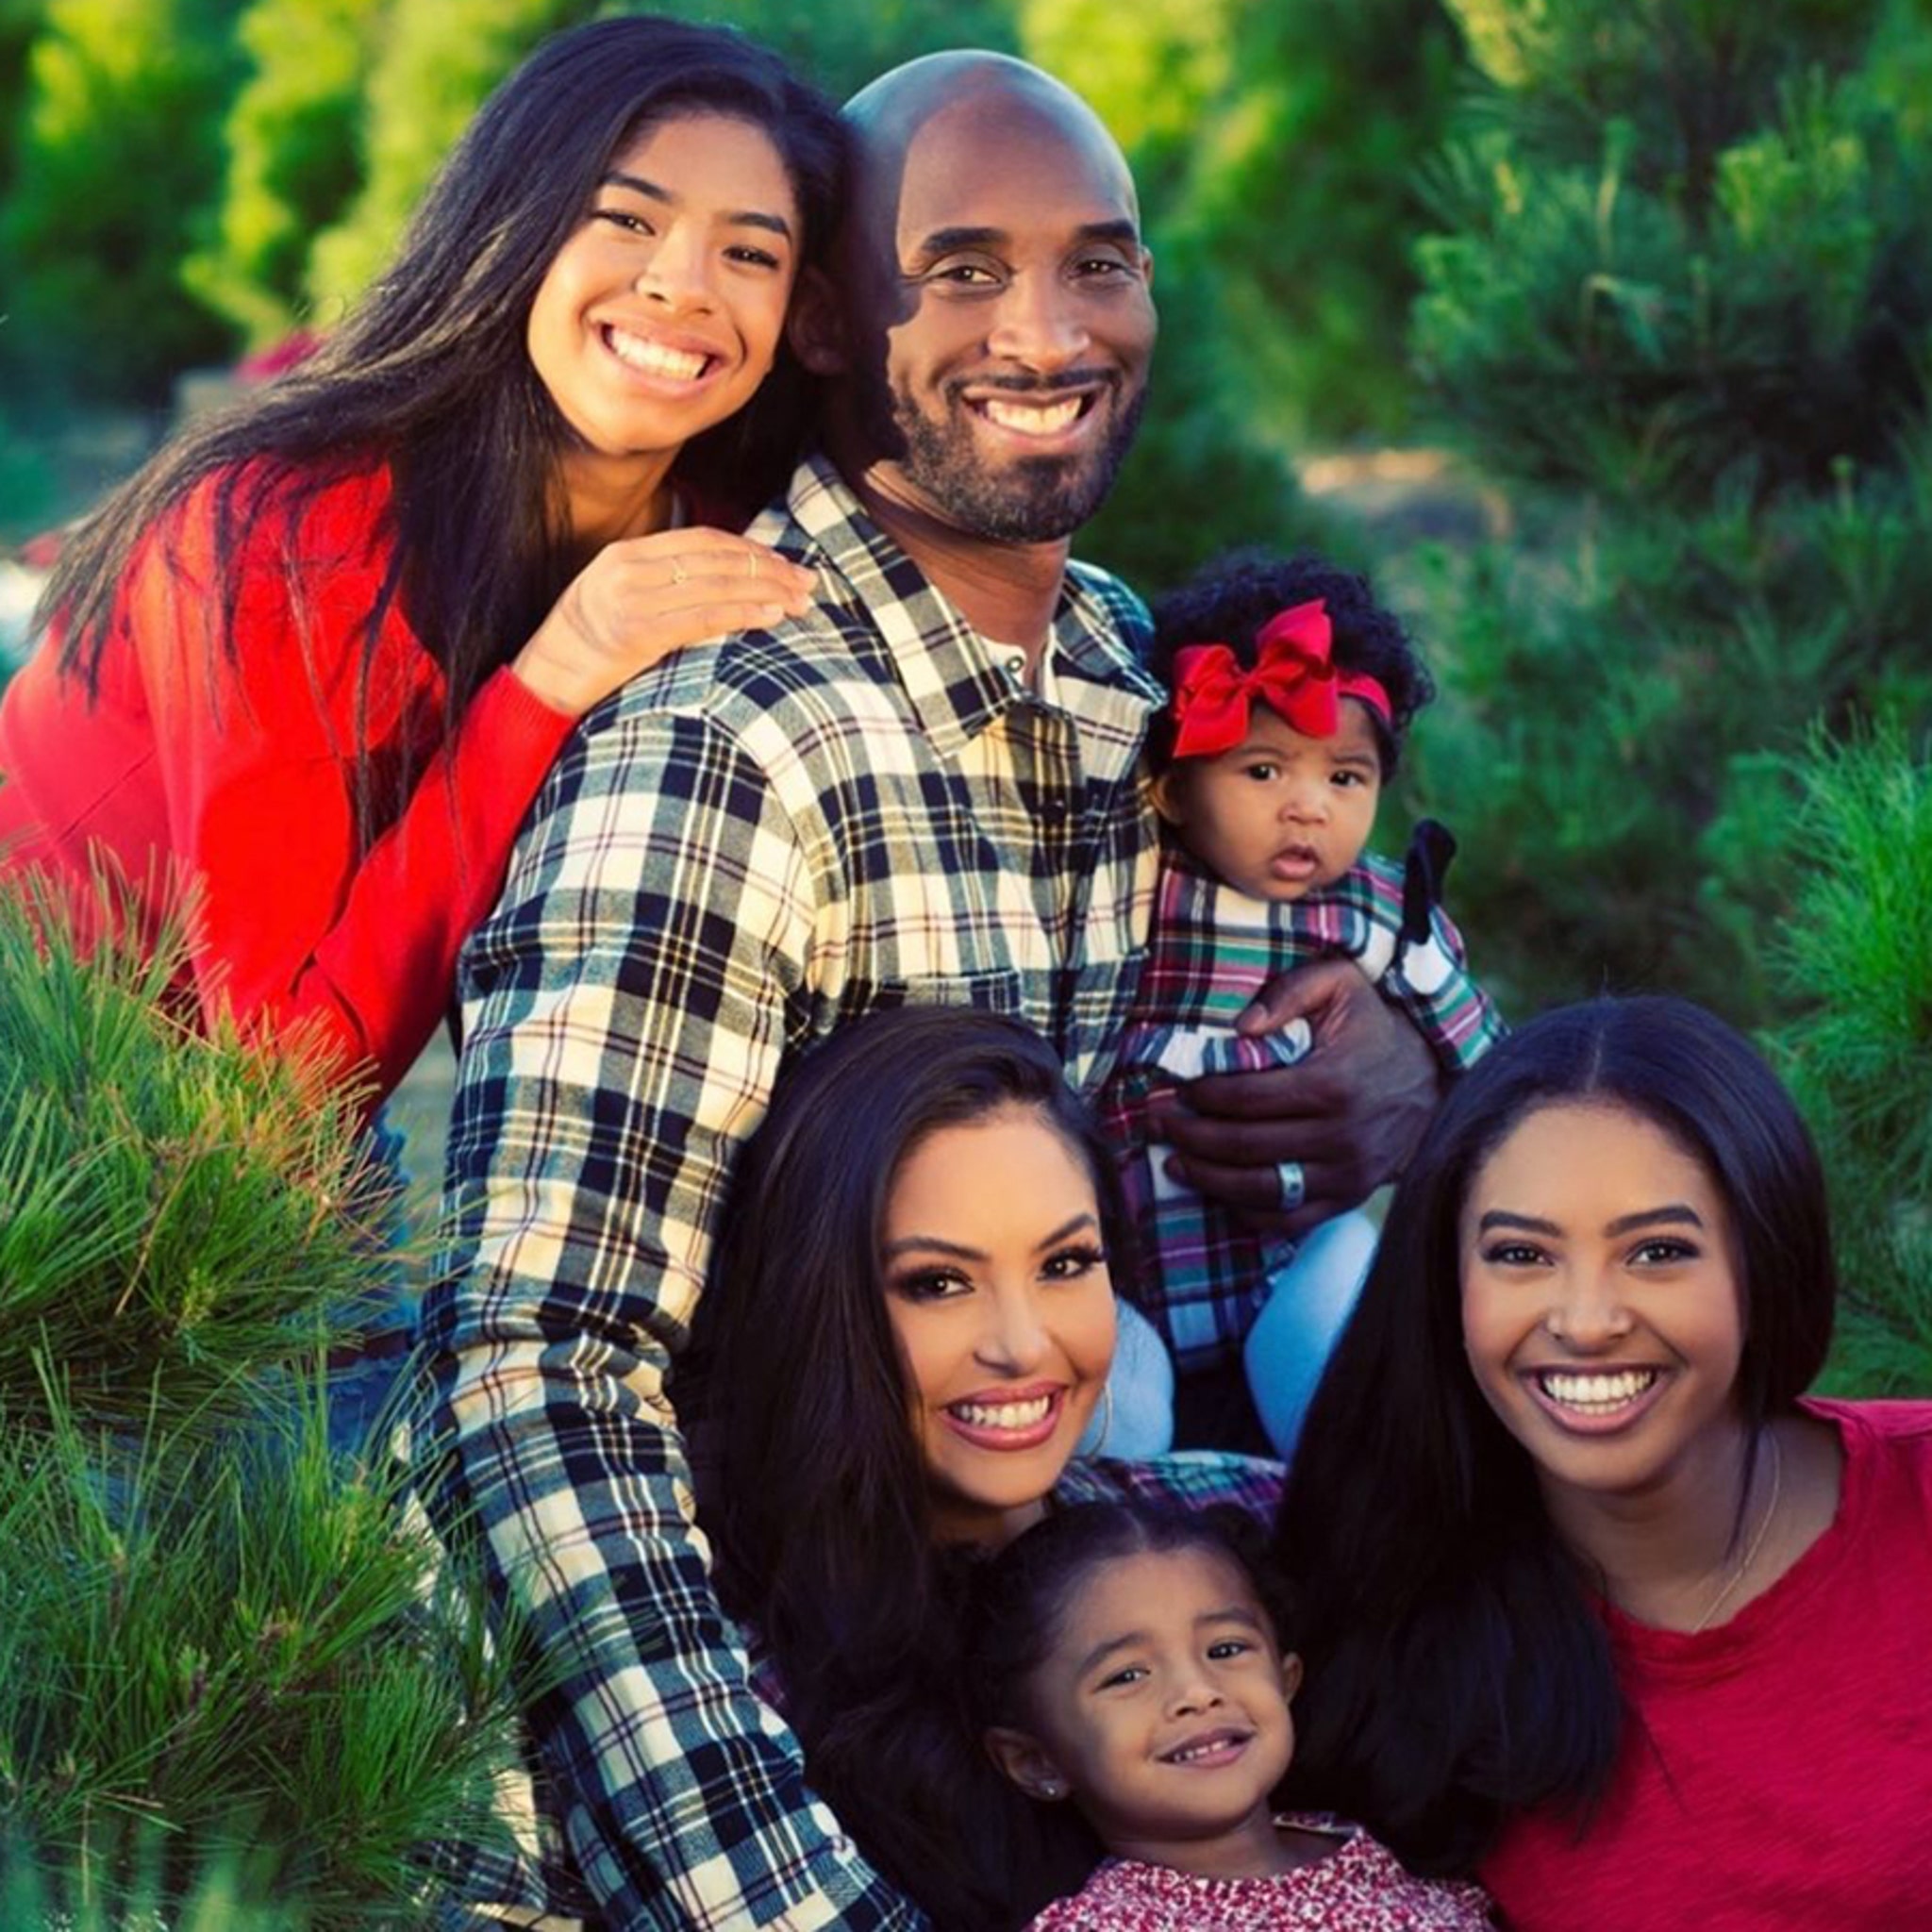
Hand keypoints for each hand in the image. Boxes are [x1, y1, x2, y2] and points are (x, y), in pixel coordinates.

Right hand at [511, 528, 815, 718]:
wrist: (542, 682)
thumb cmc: (586, 649)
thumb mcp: (616, 599)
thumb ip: (658, 583)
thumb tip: (719, 582)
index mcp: (625, 554)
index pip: (702, 541)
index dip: (750, 550)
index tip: (785, 564)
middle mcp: (627, 568)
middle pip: (715, 559)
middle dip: (769, 570)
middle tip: (808, 584)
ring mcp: (629, 600)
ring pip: (714, 586)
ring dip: (765, 593)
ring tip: (800, 602)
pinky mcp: (634, 634)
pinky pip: (701, 619)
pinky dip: (741, 614)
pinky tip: (771, 617)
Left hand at [1152, 956, 1441, 1236]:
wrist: (1433, 1077)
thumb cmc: (1375, 1026)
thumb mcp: (1341, 984)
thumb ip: (1291, 992)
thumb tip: (1242, 1026)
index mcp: (1333, 1084)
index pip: (1246, 1099)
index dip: (1202, 1097)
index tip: (1177, 1090)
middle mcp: (1340, 1136)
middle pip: (1244, 1147)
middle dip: (1191, 1136)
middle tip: (1159, 1124)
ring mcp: (1347, 1174)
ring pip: (1261, 1190)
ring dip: (1208, 1180)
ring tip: (1175, 1162)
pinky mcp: (1350, 1198)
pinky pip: (1290, 1220)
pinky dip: (1248, 1213)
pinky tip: (1217, 1193)